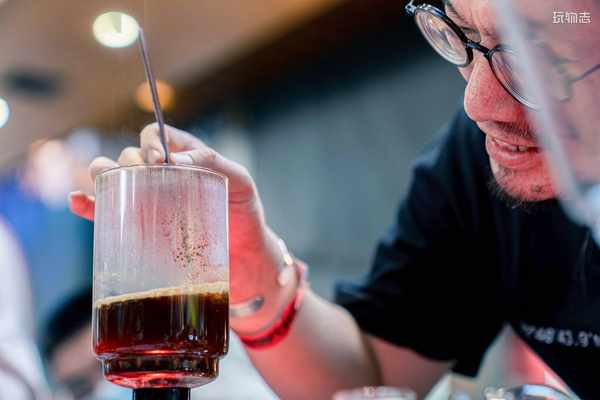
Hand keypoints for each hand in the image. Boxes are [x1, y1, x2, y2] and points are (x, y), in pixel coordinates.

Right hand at [69, 123, 281, 303]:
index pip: (154, 135)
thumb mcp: (241, 182)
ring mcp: (148, 202)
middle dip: (128, 161)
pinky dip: (89, 205)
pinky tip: (81, 202)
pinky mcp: (140, 228)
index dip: (150, 141)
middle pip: (130, 156)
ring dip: (101, 174)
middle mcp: (161, 176)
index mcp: (183, 157)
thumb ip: (215, 163)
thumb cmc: (245, 214)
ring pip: (113, 179)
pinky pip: (107, 213)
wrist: (245, 259)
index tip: (159, 161)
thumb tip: (178, 160)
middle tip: (143, 179)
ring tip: (104, 181)